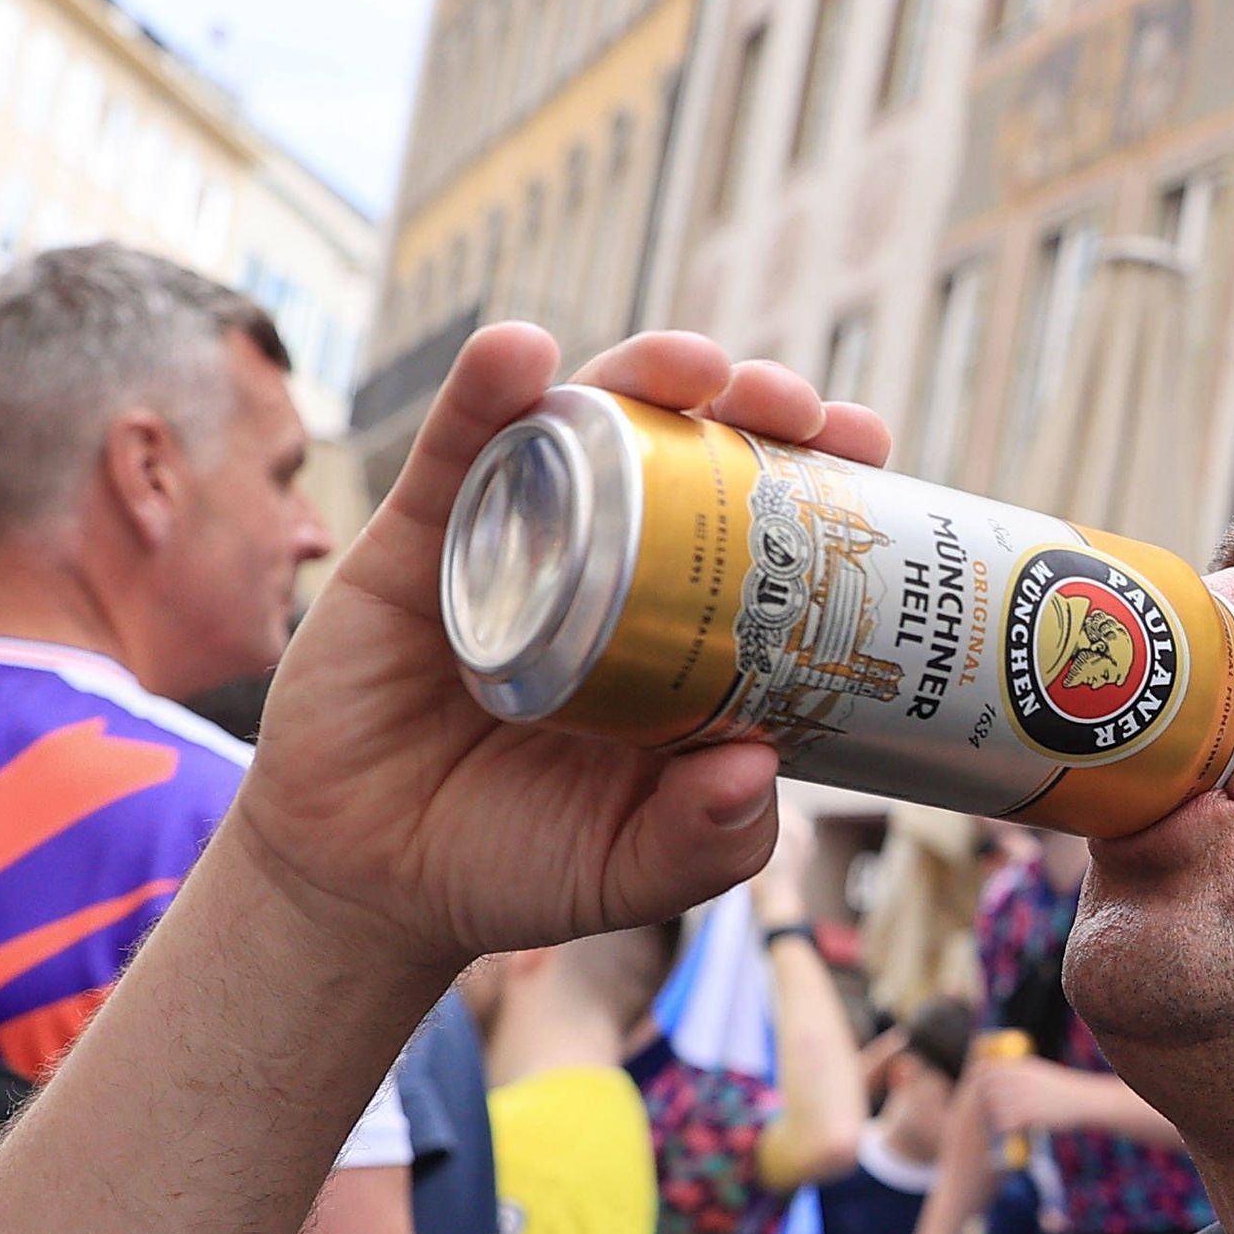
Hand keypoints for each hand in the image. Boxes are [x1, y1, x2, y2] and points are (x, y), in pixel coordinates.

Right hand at [233, 327, 895, 970]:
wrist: (368, 882)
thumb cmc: (516, 863)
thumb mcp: (635, 869)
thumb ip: (708, 842)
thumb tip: (760, 767)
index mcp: (676, 631)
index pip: (761, 528)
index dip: (815, 478)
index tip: (866, 451)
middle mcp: (607, 565)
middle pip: (688, 453)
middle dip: (749, 406)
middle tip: (795, 408)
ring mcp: (516, 539)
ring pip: (585, 425)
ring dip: (642, 371)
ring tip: (692, 364)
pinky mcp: (419, 537)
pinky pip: (455, 448)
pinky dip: (486, 388)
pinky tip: (520, 351)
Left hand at [962, 1056, 1133, 1141]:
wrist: (1085, 1100)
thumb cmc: (1063, 1090)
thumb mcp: (1040, 1072)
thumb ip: (1019, 1072)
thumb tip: (998, 1074)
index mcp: (1022, 1067)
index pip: (988, 1070)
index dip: (981, 1081)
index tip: (984, 1092)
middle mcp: (1020, 1079)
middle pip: (988, 1090)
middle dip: (988, 1101)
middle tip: (997, 1110)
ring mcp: (1024, 1096)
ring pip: (994, 1107)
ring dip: (997, 1115)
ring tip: (1010, 1120)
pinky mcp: (1030, 1113)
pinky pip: (1005, 1122)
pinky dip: (1006, 1127)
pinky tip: (1017, 1128)